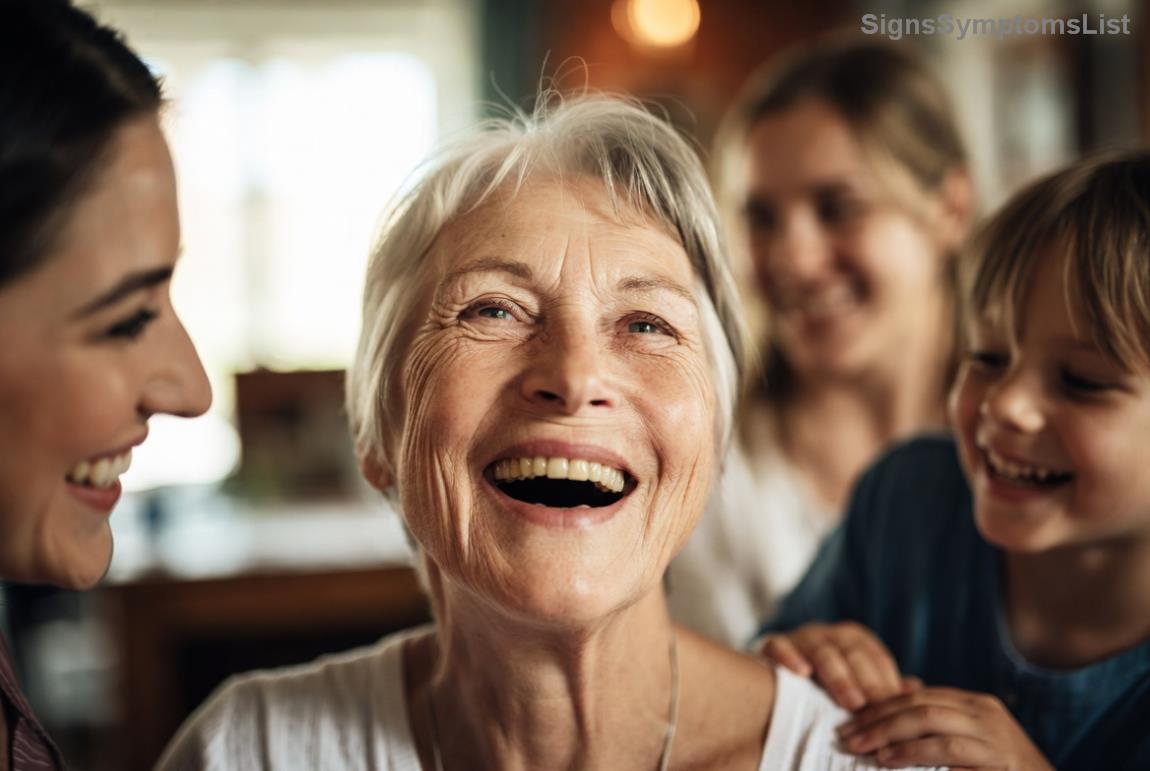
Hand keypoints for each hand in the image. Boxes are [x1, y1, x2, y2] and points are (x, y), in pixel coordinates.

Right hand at [759, 622, 914, 709]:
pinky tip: (801, 672)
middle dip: (866, 681)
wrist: (782, 662)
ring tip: (851, 701)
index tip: (896, 707)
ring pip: (822, 652)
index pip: (875, 657)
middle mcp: (829, 633)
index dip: (886, 681)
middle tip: (877, 707)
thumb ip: (881, 683)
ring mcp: (801, 638)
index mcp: (853, 638)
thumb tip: (916, 687)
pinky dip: (790, 657)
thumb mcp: (855, 676)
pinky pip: (779, 646)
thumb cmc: (826, 676)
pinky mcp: (774, 644)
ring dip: (839, 677)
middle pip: (852, 654)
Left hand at [837, 687, 1053, 769]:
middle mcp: (986, 715)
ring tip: (869, 752)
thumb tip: (904, 689)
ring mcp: (996, 740)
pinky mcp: (999, 765)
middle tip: (850, 737)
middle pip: (922, 707)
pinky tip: (894, 762)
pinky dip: (919, 756)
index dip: (881, 707)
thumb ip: (942, 717)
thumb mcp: (974, 738)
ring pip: (935, 727)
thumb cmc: (1005, 770)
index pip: (919, 696)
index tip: (851, 721)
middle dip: (880, 721)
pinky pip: (953, 755)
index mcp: (976, 704)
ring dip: (895, 739)